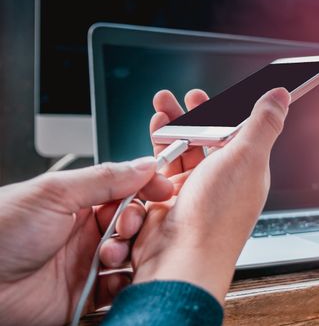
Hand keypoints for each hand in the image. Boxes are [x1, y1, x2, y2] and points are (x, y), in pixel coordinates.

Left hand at [0, 158, 172, 324]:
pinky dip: (124, 284)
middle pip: (133, 223)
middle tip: (126, 226)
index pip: (126, 190)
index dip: (147, 189)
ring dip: (128, 254)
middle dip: (138, 223)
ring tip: (108, 257)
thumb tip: (143, 164)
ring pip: (129, 255)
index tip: (164, 190)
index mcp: (78, 201)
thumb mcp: (55, 193)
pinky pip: (117, 287)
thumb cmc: (0, 232)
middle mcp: (84, 231)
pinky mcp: (83, 294)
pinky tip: (114, 279)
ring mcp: (85, 262)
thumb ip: (105, 178)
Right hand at [132, 87, 290, 301]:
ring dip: (168, 129)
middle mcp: (219, 182)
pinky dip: (153, 154)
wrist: (181, 259)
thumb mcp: (247, 158)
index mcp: (245, 171)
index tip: (205, 96)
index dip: (219, 112)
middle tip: (172, 99)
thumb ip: (263, 123)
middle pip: (202, 139)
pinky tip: (152, 143)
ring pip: (178, 151)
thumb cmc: (218, 218)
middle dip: (186, 116)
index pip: (233, 133)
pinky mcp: (166, 201)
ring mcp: (192, 192)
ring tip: (159, 111)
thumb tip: (280, 96)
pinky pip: (158, 170)